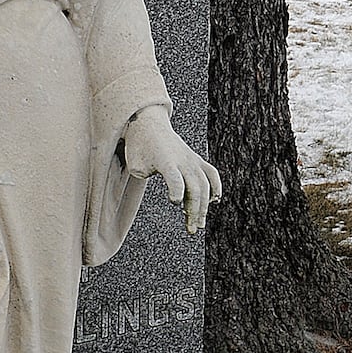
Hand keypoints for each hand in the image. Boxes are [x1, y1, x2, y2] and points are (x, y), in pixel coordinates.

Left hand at [122, 106, 221, 233]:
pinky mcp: (196, 159)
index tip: (175, 202)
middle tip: (192, 229)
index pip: (175, 178)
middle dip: (195, 210)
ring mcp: (191, 160)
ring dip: (204, 205)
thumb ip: (148, 179)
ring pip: (205, 184)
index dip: (177, 191)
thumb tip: (168, 191)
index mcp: (165, 161)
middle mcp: (182, 161)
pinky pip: (211, 173)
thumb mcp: (135, 165)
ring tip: (199, 223)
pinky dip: (216, 186)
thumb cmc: (139, 147)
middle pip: (195, 187)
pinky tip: (216, 200)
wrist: (149, 124)